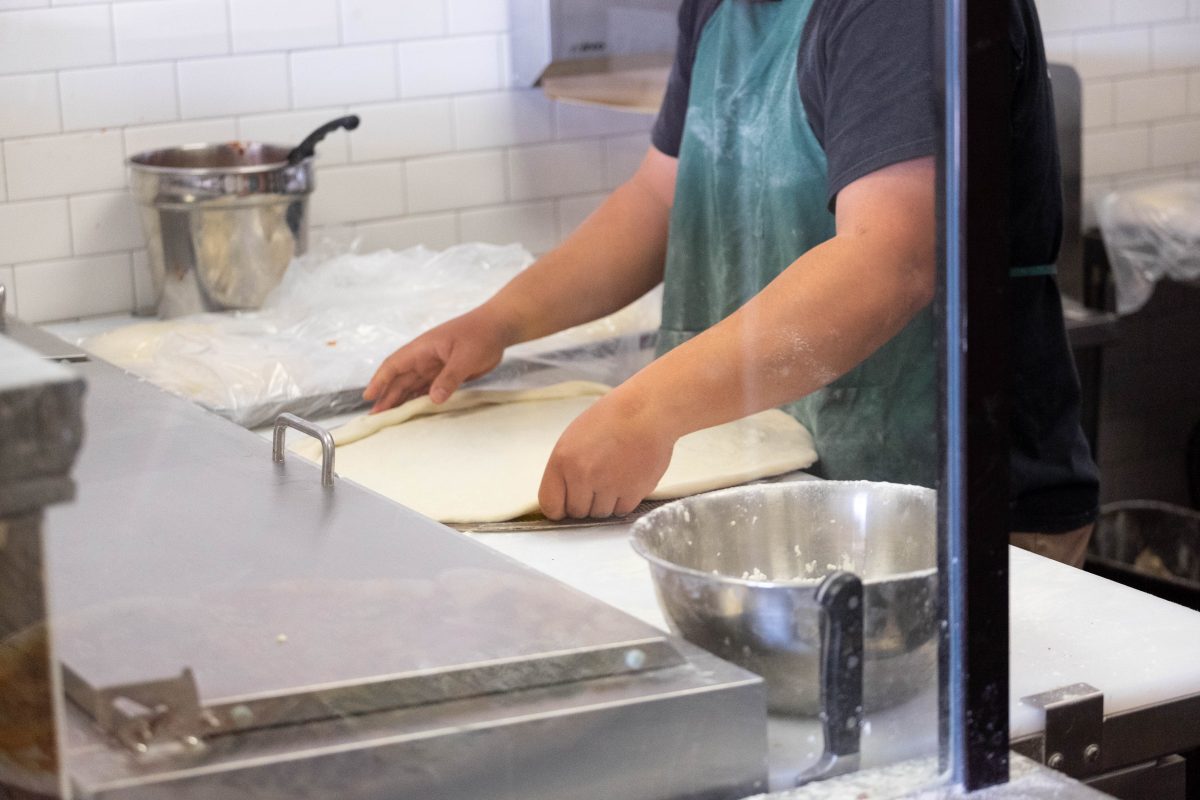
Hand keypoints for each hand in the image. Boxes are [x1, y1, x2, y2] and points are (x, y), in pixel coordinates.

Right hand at [363, 308, 511, 412]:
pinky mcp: (446, 373)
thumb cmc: (480, 335)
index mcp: (422, 349)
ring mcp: (435, 366)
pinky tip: (412, 411)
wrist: (499, 327)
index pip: (394, 365)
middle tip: (376, 417)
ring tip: (390, 418)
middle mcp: (424, 358)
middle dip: (387, 397)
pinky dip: (419, 399)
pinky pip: (428, 388)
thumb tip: (434, 399)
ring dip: (401, 400)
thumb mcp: (465, 357)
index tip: (368, 396)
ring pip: (412, 385)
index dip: (380, 381)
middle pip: (400, 379)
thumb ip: (449, 378)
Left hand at [538, 392, 675, 519]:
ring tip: (615, 476)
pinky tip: (627, 479)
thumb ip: (564, 469)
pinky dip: (624, 500)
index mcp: (563, 460)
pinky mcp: (632, 492)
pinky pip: (621, 511)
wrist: (647, 411)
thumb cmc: (611, 419)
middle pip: (577, 512)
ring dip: (606, 501)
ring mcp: (608, 485)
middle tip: (598, 481)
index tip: (566, 505)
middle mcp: (583, 476)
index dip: (559, 507)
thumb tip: (563, 496)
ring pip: (600, 513)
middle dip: (585, 502)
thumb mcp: (573, 438)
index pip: (550, 505)